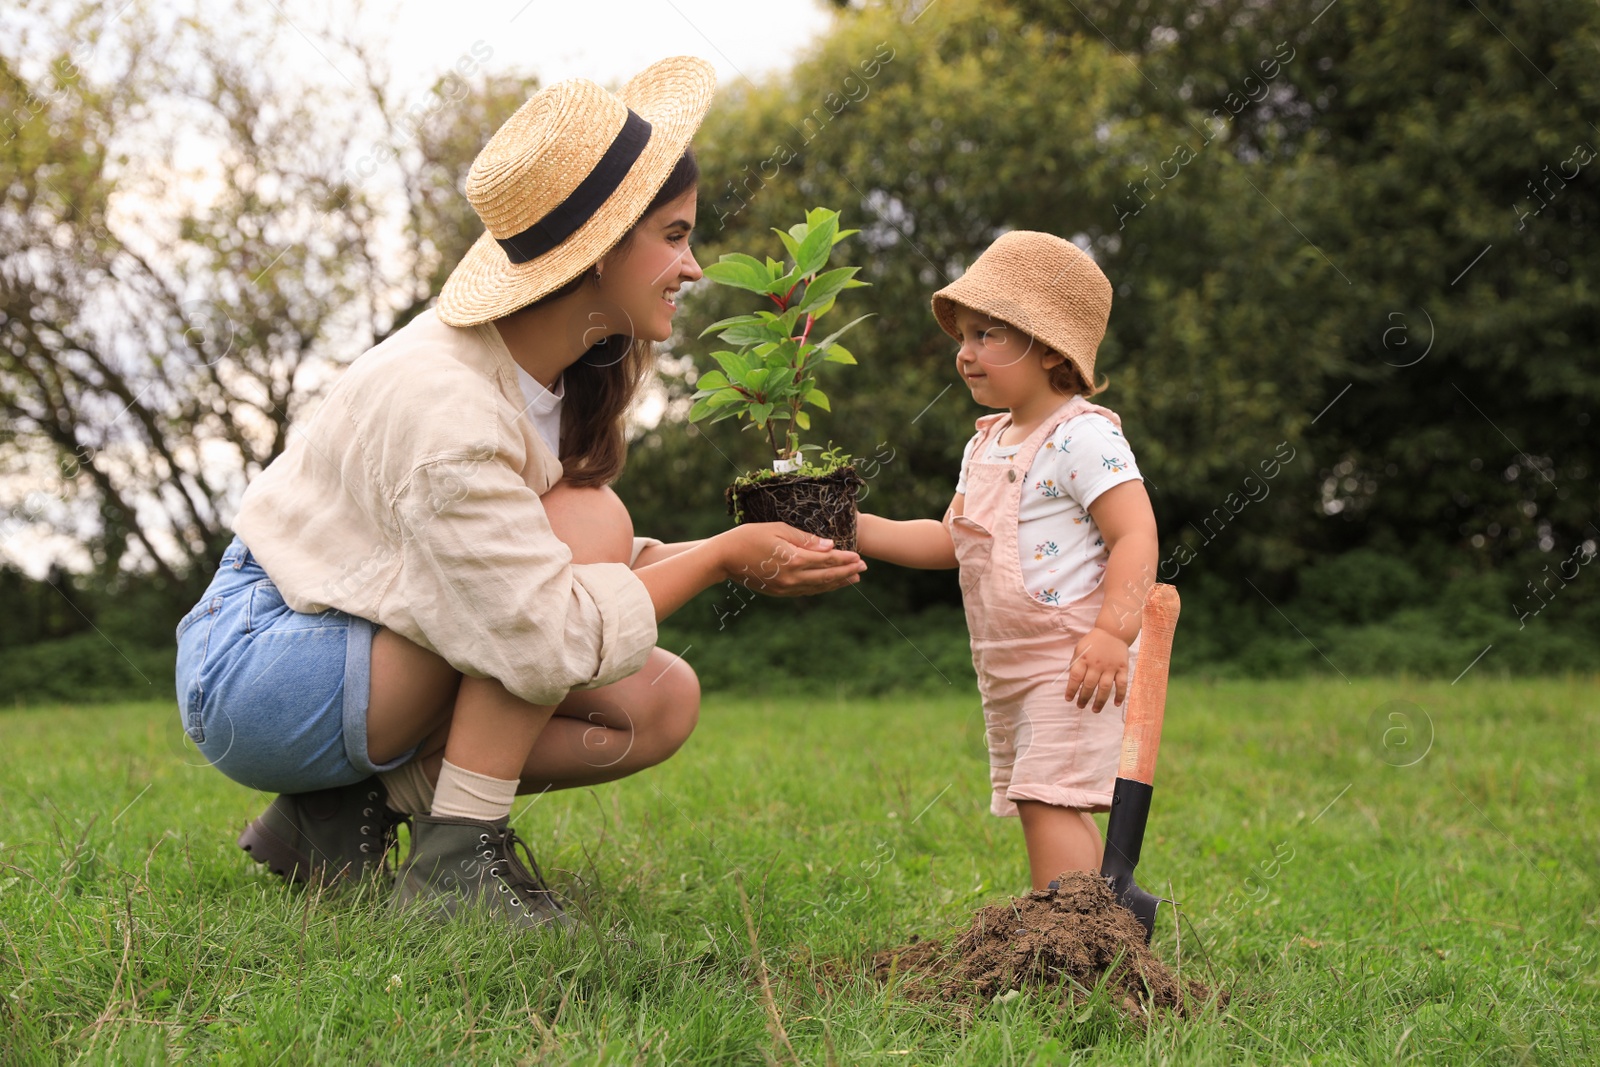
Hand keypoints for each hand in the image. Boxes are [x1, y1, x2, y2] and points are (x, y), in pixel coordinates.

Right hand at [715, 522, 865, 596]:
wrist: (724, 558)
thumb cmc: (749, 536)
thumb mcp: (778, 529)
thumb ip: (806, 539)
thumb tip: (830, 545)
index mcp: (793, 559)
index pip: (826, 559)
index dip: (844, 558)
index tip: (859, 556)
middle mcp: (792, 577)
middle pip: (826, 576)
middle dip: (846, 572)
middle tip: (864, 568)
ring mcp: (785, 587)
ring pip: (818, 587)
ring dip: (837, 583)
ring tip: (853, 578)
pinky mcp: (779, 592)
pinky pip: (806, 591)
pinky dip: (821, 588)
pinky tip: (829, 584)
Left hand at [1064, 627, 1129, 712]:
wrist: (1113, 631)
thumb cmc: (1093, 642)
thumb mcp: (1080, 649)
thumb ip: (1076, 664)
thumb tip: (1072, 681)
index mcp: (1084, 658)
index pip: (1076, 677)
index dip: (1071, 689)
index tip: (1068, 699)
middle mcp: (1097, 664)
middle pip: (1089, 685)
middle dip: (1083, 698)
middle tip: (1080, 706)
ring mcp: (1110, 667)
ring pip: (1104, 687)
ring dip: (1099, 701)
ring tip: (1095, 710)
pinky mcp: (1122, 668)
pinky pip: (1122, 684)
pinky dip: (1120, 695)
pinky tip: (1116, 704)